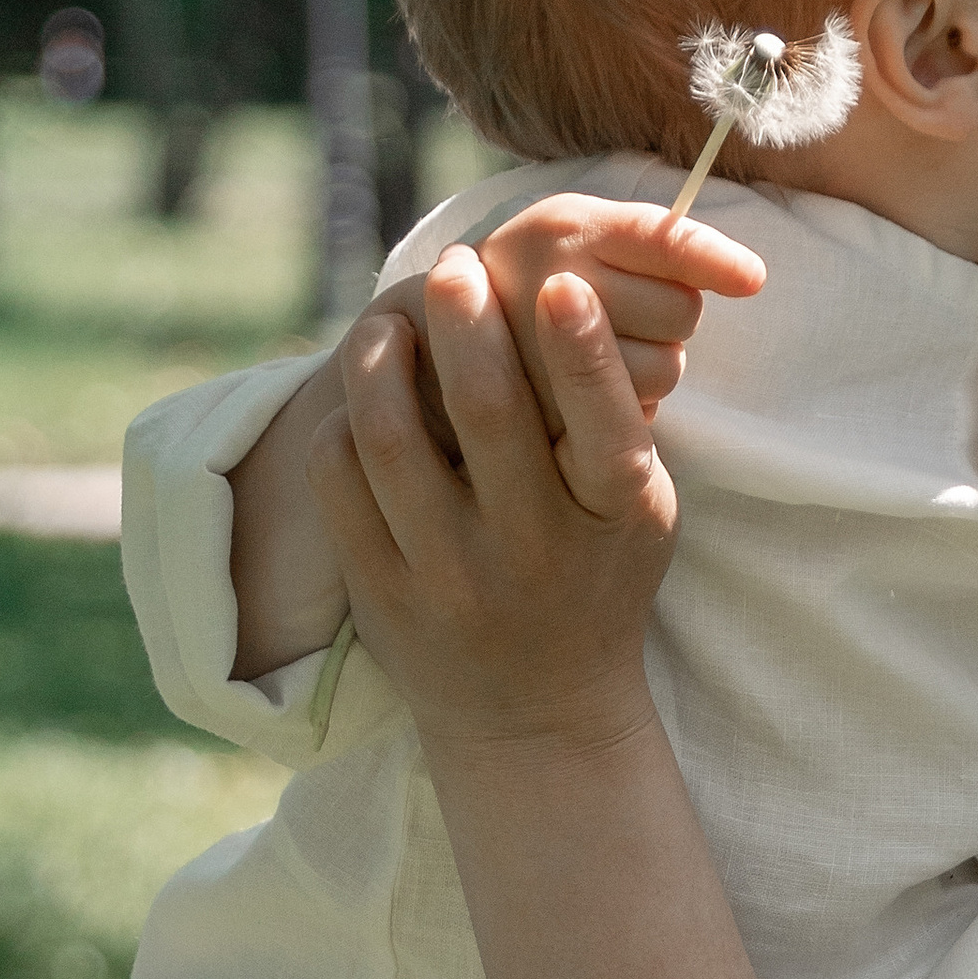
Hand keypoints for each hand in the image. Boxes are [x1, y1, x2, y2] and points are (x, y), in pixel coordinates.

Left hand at [313, 248, 676, 757]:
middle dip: (466, 318)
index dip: (581, 348)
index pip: (602, 423)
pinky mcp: (381, 592)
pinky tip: (361, 394)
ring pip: (392, 439)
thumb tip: (573, 300)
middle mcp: (533, 548)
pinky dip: (344, 420)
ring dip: (382, 357)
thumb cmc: (596, 577)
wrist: (536, 715)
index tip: (558, 282)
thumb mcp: (638, 511)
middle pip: (488, 410)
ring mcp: (450, 574)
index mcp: (613, 518)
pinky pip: (339, 481)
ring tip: (386, 315)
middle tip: (455, 264)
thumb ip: (615, 425)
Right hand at [370, 197, 765, 451]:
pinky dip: (623, 408)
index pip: (660, 238)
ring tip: (598, 356)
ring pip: (665, 368)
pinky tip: (584, 395)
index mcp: (565, 226)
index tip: (753, 278)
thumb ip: (654, 243)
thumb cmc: (536, 282)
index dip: (711, 258)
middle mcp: (549, 277)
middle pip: (680, 309)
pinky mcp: (538, 412)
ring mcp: (542, 348)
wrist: (431, 345)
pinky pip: (629, 416)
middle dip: (672, 318)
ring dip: (651, 367)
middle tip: (625, 317)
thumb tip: (751, 275)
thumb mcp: (580, 237)